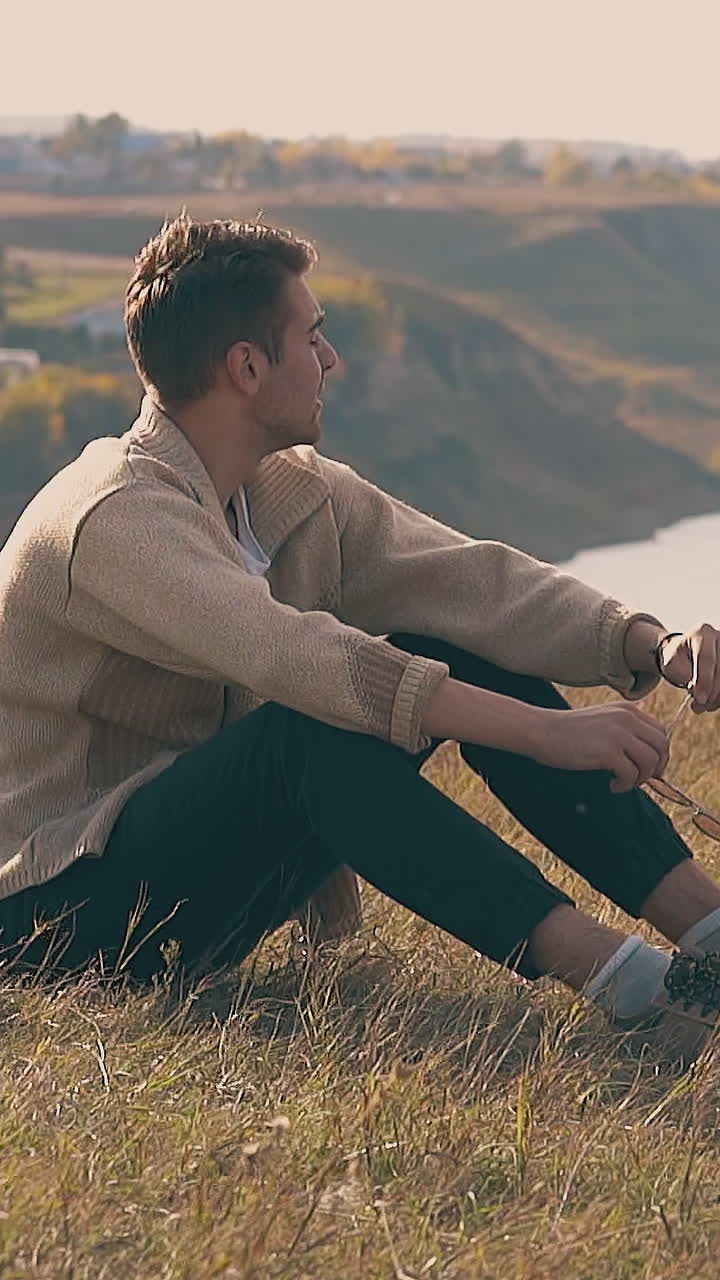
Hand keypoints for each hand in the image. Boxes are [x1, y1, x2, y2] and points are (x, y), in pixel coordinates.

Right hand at [531, 703, 668, 793]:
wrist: (541, 731)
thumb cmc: (568, 732)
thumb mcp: (603, 722)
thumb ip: (626, 732)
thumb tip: (649, 761)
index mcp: (628, 711)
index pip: (661, 733)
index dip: (660, 754)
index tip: (648, 769)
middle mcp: (627, 718)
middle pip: (661, 747)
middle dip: (656, 768)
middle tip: (638, 780)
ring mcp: (618, 734)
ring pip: (650, 762)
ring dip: (640, 779)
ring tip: (622, 783)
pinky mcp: (607, 751)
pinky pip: (631, 774)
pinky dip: (625, 785)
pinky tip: (612, 786)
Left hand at [659, 625, 719, 710]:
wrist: (685, 655)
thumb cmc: (677, 658)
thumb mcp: (671, 662)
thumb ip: (681, 673)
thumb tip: (697, 691)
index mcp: (702, 632)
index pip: (706, 658)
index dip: (704, 680)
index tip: (700, 698)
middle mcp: (719, 637)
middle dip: (710, 691)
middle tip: (698, 706)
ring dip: (716, 696)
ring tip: (702, 706)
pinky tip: (712, 703)